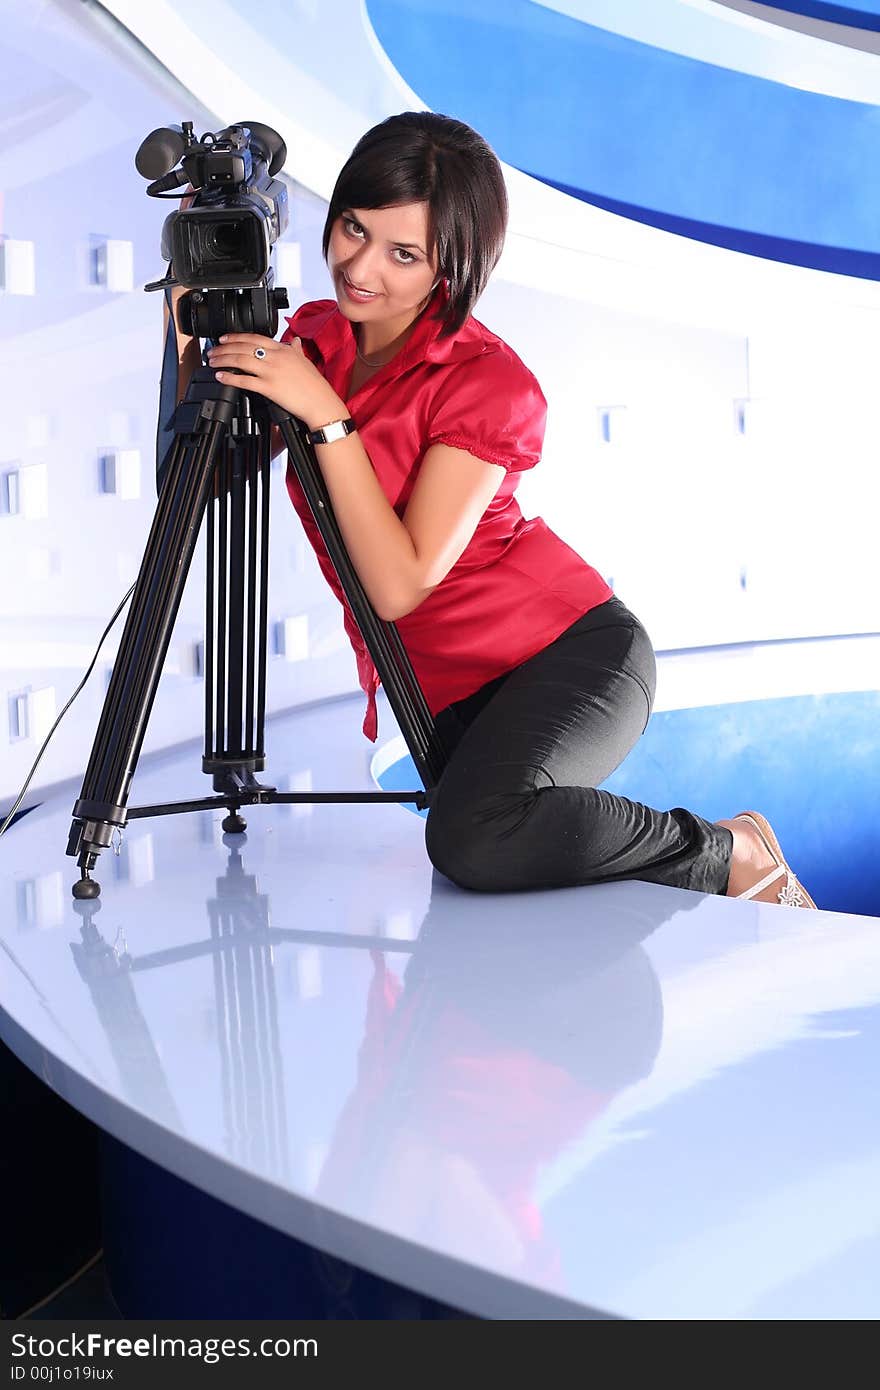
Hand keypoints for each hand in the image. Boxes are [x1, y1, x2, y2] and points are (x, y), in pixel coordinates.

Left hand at [206, 333, 342, 428]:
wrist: (320, 403)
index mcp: (283, 350)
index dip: (236, 337)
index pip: (254, 338)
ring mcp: (272, 372)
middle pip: (244, 347)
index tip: (224, 339)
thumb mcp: (305, 360)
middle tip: (212, 351)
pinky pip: (245, 381)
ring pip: (241, 361)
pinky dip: (230, 378)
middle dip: (224, 348)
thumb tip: (294, 341)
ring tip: (212, 361)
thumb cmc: (315, 385)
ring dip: (223, 360)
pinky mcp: (269, 388)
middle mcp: (276, 358)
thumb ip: (296, 349)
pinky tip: (221, 376)